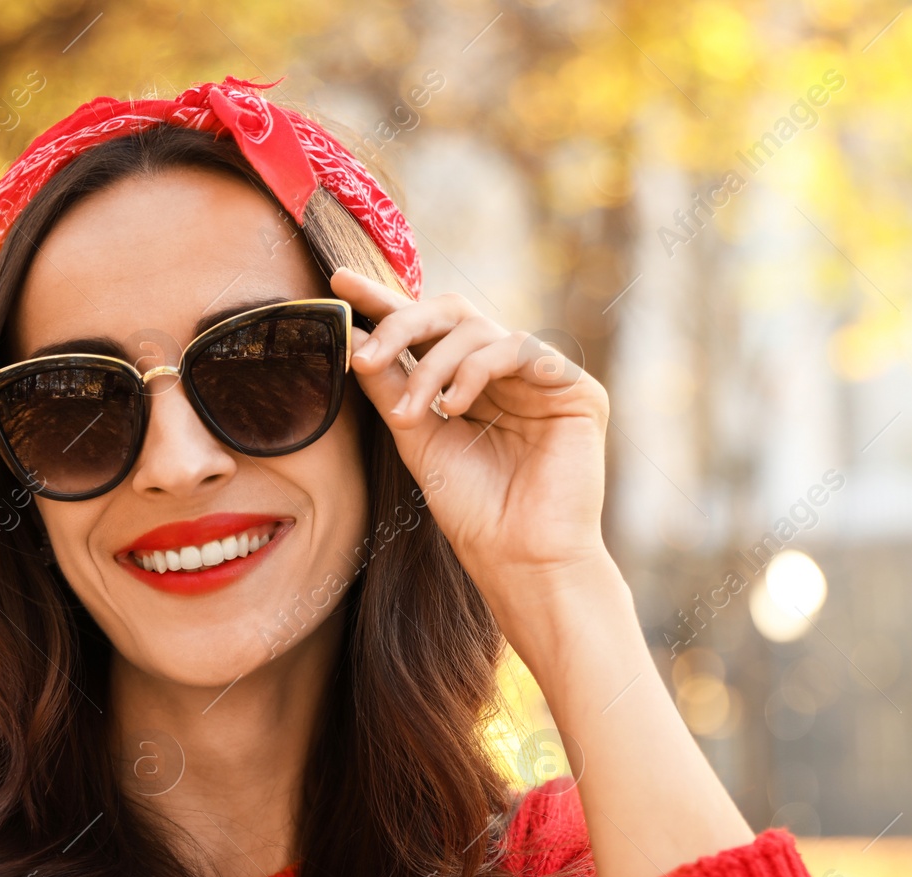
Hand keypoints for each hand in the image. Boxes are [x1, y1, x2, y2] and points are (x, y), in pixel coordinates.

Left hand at [330, 267, 613, 601]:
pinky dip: (476, 370)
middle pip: (451, 312)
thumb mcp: (415, 437)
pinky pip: (518, 348)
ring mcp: (541, 377)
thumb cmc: (471, 508)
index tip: (336, 283)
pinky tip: (455, 406)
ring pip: (477, 328)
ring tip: (412, 412)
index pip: (426, 329)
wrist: (517, 557)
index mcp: (470, 382)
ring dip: (433, 365)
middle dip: (401, 325)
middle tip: (365, 354)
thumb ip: (389, 386)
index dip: (383, 302)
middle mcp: (506, 371)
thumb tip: (352, 335)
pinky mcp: (575, 388)